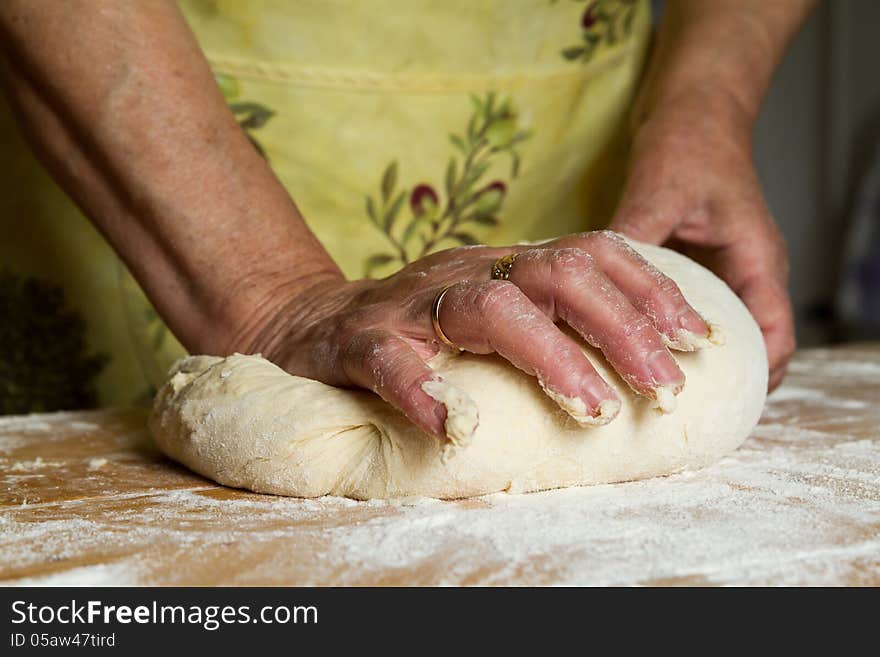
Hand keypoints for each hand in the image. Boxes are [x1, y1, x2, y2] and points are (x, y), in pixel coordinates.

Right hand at [235, 231, 710, 443]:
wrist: (308, 326)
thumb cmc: (417, 335)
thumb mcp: (489, 317)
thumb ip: (547, 327)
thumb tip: (641, 372)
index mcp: (504, 267)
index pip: (591, 253)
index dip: (650, 291)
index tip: (697, 340)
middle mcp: (465, 272)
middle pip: (557, 275)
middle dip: (623, 328)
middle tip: (665, 389)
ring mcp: (412, 304)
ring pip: (490, 309)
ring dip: (550, 357)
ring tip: (592, 411)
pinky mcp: (359, 340)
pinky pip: (391, 359)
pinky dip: (425, 390)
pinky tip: (452, 426)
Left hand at [610, 94, 794, 390]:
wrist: (694, 108)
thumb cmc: (691, 141)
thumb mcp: (661, 190)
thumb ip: (636, 239)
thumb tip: (595, 286)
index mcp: (757, 260)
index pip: (774, 335)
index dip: (754, 377)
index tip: (716, 407)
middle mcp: (747, 271)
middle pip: (750, 345)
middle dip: (722, 381)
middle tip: (674, 409)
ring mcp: (724, 270)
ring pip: (720, 332)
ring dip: (695, 361)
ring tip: (653, 390)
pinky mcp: (698, 264)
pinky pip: (692, 310)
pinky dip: (672, 333)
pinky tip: (635, 347)